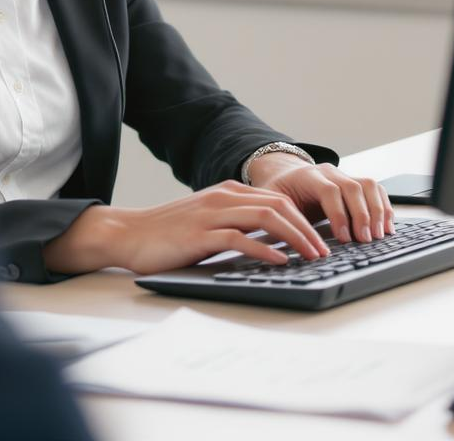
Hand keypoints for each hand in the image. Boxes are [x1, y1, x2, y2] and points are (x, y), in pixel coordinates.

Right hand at [43, 180, 332, 276]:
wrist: (128, 234)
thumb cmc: (166, 232)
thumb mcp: (206, 220)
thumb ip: (235, 223)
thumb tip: (272, 242)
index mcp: (226, 192)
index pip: (275, 198)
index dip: (303, 217)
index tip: (320, 239)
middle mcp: (222, 197)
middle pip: (277, 204)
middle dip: (307, 227)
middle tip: (325, 250)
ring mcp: (211, 213)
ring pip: (265, 217)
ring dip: (294, 237)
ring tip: (311, 256)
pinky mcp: (200, 234)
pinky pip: (240, 238)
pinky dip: (264, 249)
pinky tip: (279, 261)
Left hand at [247, 153, 394, 243]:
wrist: (284, 175)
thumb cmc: (278, 192)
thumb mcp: (271, 202)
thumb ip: (281, 217)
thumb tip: (291, 241)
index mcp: (307, 176)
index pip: (329, 191)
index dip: (339, 214)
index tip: (344, 238)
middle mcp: (328, 172)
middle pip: (353, 187)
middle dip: (362, 216)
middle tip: (365, 241)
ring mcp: (343, 175)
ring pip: (368, 185)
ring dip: (377, 211)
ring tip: (378, 236)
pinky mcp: (354, 182)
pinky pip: (375, 189)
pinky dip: (384, 207)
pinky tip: (386, 227)